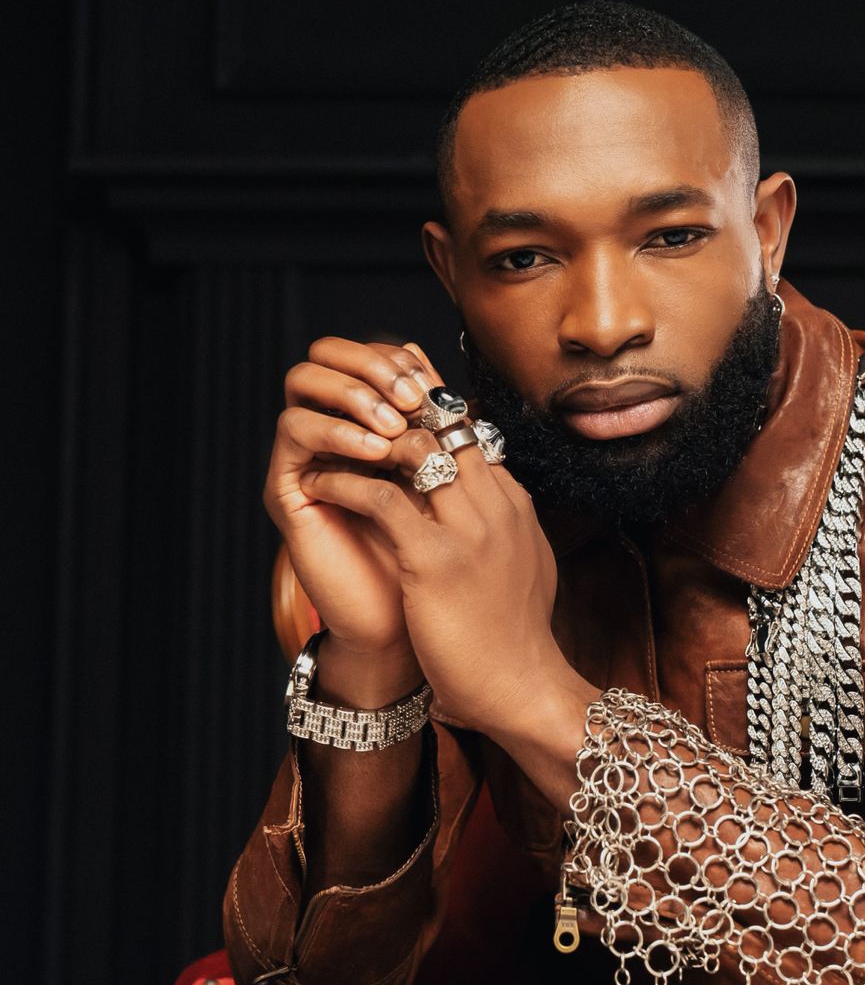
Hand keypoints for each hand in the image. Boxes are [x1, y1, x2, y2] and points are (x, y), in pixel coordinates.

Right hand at [264, 336, 434, 661]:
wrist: (408, 629)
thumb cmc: (438, 566)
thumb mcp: (451, 490)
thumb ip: (446, 442)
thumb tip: (458, 388)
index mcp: (370, 425)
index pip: (368, 356)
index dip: (399, 359)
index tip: (434, 384)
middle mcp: (331, 433)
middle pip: (327, 354)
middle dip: (373, 365)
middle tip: (411, 396)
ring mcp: (306, 456)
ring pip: (303, 382)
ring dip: (354, 394)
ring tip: (394, 429)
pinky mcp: (287, 487)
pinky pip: (295, 430)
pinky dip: (334, 431)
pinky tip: (375, 453)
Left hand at [295, 343, 573, 736]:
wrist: (524, 687)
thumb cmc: (517, 639)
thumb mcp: (527, 565)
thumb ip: (508, 528)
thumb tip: (496, 506)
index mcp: (514, 504)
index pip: (469, 433)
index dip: (425, 413)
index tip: (387, 407)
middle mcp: (496, 505)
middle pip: (446, 423)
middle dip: (395, 408)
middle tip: (350, 410)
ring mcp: (468, 529)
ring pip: (415, 447)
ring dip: (366, 437)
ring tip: (331, 441)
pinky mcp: (434, 559)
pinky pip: (380, 498)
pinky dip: (344, 482)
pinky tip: (319, 484)